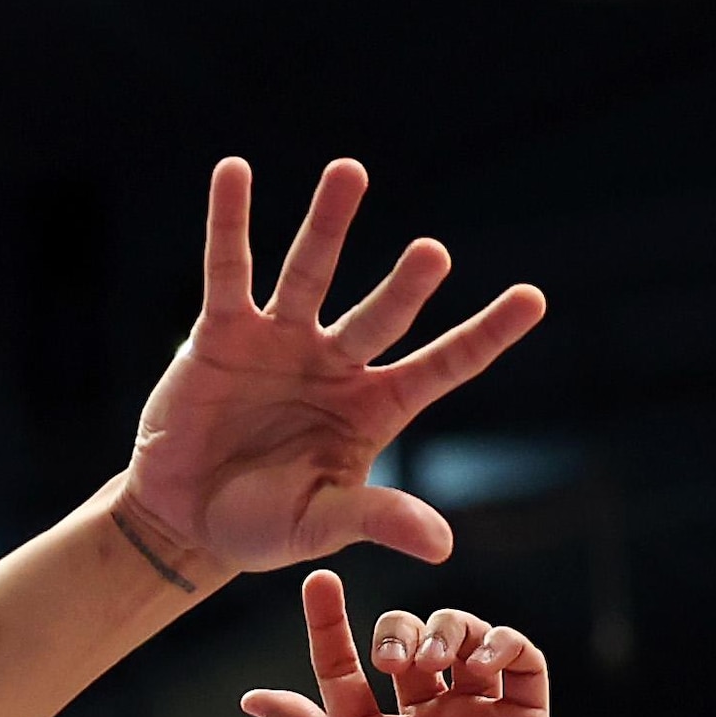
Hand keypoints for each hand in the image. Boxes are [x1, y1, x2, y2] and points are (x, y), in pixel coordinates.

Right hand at [117, 161, 544, 583]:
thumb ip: (376, 519)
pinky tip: (233, 172)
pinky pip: (229, 271)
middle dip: (405, 286)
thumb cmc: (261, 528)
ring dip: (329, 223)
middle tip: (433, 254)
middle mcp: (336, 364)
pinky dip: (229, 222)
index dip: (486, 335)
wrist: (181, 520)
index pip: (443, 367)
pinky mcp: (222, 334)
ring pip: (311, 273)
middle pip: (380, 314)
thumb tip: (444, 545)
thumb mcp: (320, 527)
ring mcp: (281, 342)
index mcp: (375, 409)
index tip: (534, 298)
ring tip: (350, 171)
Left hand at [238, 572, 559, 716]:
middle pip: (405, 640)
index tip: (318, 580)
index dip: (329, 622)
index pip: (343, 665)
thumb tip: (253, 697)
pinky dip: (504, 643)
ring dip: (450, 629)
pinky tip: (481, 662)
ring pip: (464, 639)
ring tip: (439, 661)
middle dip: (397, 629)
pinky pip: (522, 662)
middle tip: (396, 658)